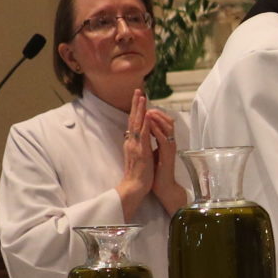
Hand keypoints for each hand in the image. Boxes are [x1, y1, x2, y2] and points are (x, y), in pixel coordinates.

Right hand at [117, 90, 158, 218]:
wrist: (135, 187)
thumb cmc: (139, 174)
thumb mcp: (139, 157)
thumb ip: (138, 146)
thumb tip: (139, 139)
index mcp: (132, 143)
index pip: (133, 123)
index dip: (136, 111)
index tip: (138, 99)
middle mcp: (131, 142)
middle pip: (133, 119)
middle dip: (136, 105)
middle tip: (138, 91)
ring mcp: (135, 145)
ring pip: (136, 123)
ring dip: (139, 109)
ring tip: (141, 96)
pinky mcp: (140, 151)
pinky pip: (142, 134)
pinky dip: (144, 123)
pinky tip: (146, 114)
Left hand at [142, 104, 188, 213]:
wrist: (162, 186)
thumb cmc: (155, 171)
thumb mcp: (150, 152)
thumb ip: (148, 141)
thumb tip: (141, 132)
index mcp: (163, 141)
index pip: (160, 122)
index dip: (153, 112)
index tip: (142, 103)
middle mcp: (168, 142)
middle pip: (166, 120)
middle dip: (156, 110)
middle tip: (145, 101)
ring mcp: (169, 147)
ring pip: (167, 127)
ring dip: (157, 118)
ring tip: (148, 110)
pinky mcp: (167, 154)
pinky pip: (163, 138)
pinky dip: (157, 129)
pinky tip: (150, 123)